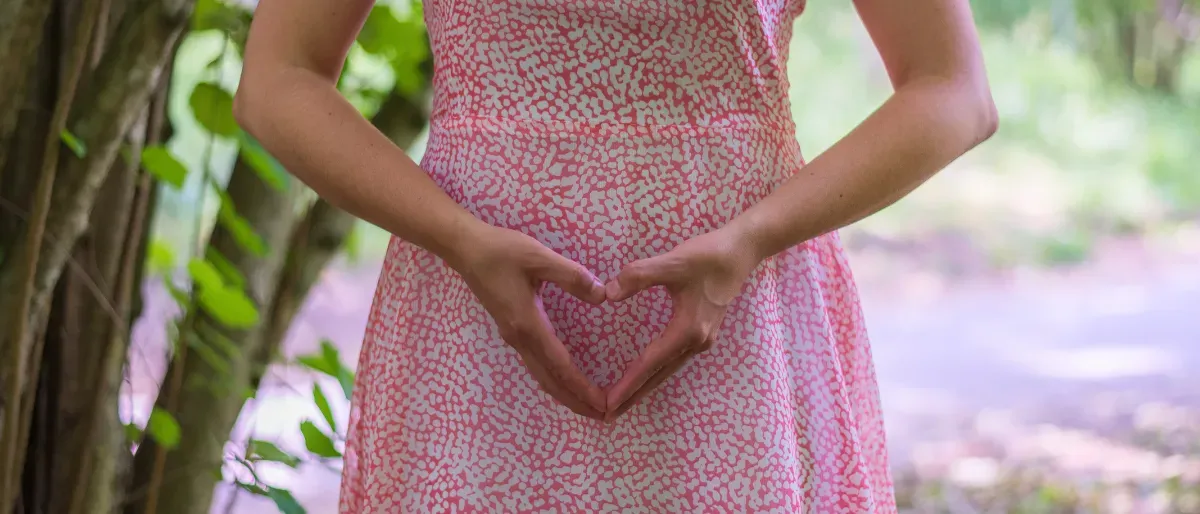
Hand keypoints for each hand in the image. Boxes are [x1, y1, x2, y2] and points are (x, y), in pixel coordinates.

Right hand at [444, 223, 608, 419]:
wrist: (465, 249)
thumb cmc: (501, 251)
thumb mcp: (539, 256)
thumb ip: (571, 276)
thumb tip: (603, 295)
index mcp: (528, 325)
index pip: (560, 366)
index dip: (582, 387)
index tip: (604, 404)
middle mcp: (519, 339)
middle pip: (550, 382)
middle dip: (577, 402)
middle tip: (605, 417)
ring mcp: (513, 337)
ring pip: (541, 376)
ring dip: (566, 394)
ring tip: (589, 406)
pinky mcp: (511, 331)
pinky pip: (536, 365)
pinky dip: (554, 380)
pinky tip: (566, 381)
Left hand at [602, 227, 761, 421]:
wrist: (741, 252)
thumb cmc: (706, 256)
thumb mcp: (671, 262)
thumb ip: (638, 275)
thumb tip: (608, 294)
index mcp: (687, 330)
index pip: (649, 363)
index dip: (627, 384)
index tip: (608, 403)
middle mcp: (696, 342)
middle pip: (658, 376)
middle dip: (632, 397)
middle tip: (606, 416)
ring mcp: (701, 340)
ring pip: (666, 371)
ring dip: (643, 388)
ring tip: (621, 403)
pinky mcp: (702, 334)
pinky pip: (673, 361)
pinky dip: (655, 373)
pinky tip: (644, 376)